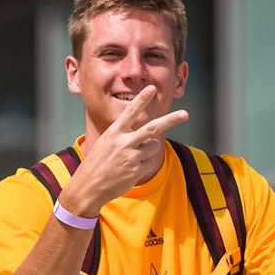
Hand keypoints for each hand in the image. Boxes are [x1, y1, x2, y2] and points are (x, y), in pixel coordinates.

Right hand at [64, 87, 187, 215]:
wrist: (88, 187)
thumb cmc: (96, 164)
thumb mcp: (105, 143)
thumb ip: (124, 136)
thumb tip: (149, 135)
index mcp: (113, 133)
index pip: (130, 112)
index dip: (141, 99)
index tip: (150, 88)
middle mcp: (123, 143)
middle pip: (152, 128)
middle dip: (171, 120)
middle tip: (185, 114)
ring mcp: (131, 157)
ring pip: (153, 146)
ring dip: (148, 149)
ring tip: (131, 157)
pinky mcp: (137, 170)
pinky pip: (151, 162)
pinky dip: (145, 164)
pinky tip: (131, 170)